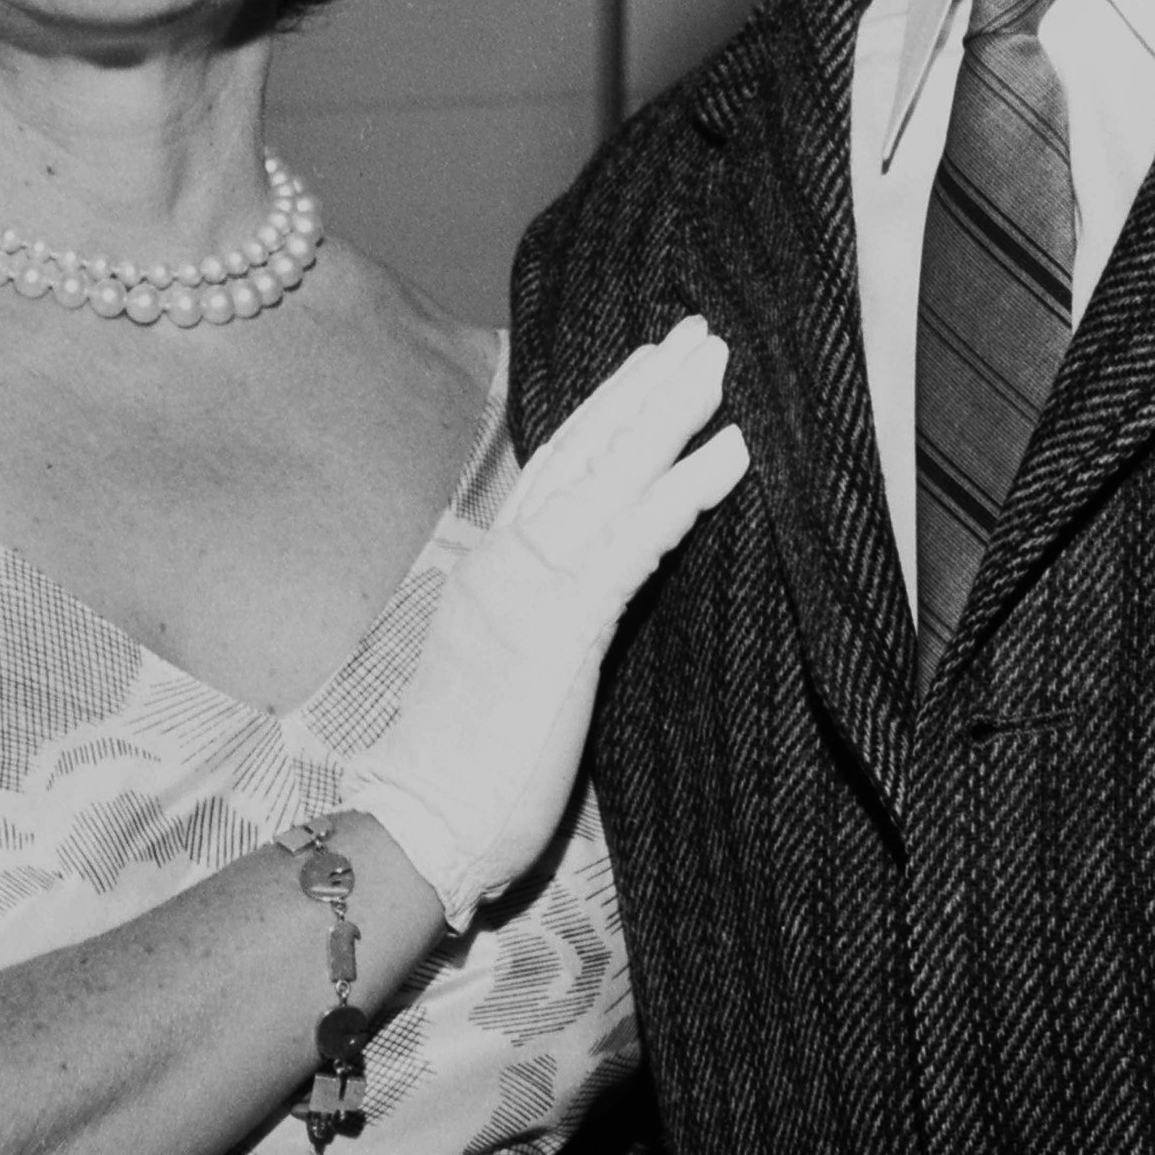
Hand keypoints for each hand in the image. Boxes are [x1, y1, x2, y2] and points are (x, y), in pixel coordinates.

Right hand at [344, 318, 746, 921]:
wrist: (423, 824)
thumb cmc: (466, 773)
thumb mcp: (507, 672)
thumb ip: (544, 623)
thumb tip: (584, 604)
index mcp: (491, 569)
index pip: (555, 469)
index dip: (606, 411)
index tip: (651, 365)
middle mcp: (504, 560)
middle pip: (584, 449)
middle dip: (645, 386)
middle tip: (701, 331)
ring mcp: (527, 587)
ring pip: (609, 475)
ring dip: (670, 413)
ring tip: (721, 362)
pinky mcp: (557, 627)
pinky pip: (632, 541)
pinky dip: (682, 490)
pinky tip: (731, 453)